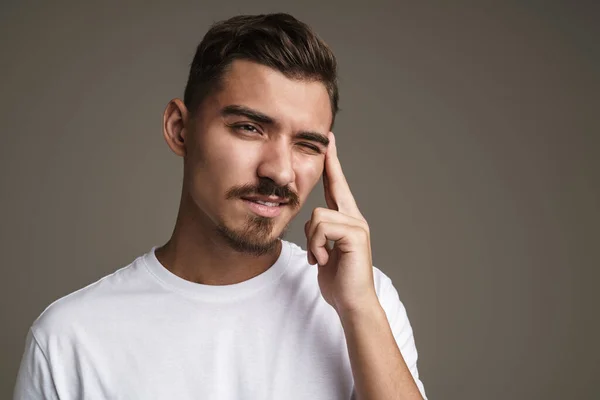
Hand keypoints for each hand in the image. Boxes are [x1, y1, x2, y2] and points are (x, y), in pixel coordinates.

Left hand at [304, 132, 378, 317]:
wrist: (352, 303)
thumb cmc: (338, 282)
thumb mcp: (323, 254)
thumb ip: (319, 237)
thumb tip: (311, 227)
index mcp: (346, 222)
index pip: (337, 189)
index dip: (332, 167)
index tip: (329, 145)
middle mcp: (354, 219)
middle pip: (336, 184)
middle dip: (331, 161)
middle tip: (327, 138)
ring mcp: (357, 225)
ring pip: (317, 216)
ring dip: (311, 241)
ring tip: (320, 258)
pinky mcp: (356, 234)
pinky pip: (322, 227)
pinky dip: (316, 246)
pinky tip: (324, 260)